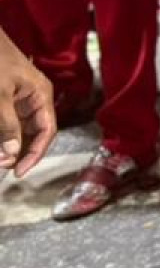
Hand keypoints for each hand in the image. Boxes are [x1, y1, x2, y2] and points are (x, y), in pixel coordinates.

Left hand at [0, 27, 55, 177]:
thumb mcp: (0, 95)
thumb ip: (7, 125)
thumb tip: (11, 153)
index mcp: (42, 96)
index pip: (47, 132)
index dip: (35, 154)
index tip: (18, 172)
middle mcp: (35, 100)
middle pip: (33, 134)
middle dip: (19, 152)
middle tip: (1, 167)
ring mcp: (21, 100)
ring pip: (19, 131)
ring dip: (9, 145)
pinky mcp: (8, 100)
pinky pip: (9, 123)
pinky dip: (4, 134)